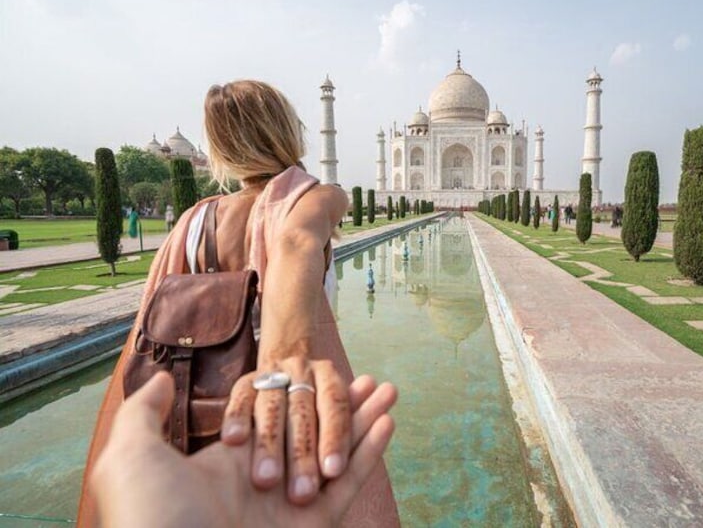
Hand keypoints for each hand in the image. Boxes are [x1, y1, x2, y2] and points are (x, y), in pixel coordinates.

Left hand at [92, 371, 395, 527]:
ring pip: (340, 453)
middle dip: (347, 406)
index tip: (327, 371)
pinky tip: (386, 422)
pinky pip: (347, 484)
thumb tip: (158, 381)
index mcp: (231, 461)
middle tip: (373, 380)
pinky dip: (369, 453)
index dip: (306, 395)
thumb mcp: (131, 455)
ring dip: (367, 421)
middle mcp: (268, 479)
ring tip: (390, 389)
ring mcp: (292, 504)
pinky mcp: (312, 525)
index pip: (278, 418)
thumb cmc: (147, 511)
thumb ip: (146, 414)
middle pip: (318, 432)